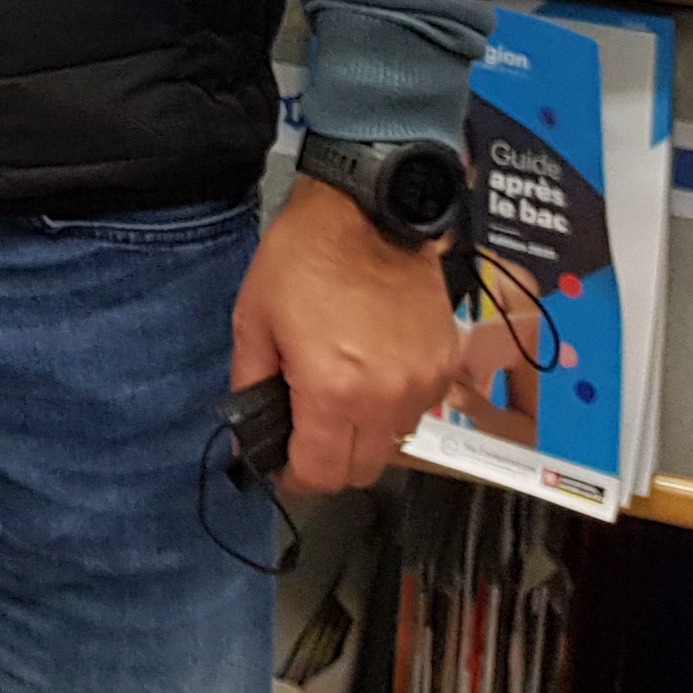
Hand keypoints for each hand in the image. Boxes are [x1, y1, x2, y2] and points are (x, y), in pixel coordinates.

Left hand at [231, 179, 463, 491]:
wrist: (368, 214)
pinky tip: (371, 372)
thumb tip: (247, 433)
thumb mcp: (254, 318)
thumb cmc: (304, 259)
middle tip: (307, 435)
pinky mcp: (445, 365)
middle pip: (362, 469)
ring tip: (339, 395)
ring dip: (364, 435)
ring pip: (393, 442)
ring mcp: (422, 384)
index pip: (322, 473)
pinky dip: (393, 406)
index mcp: (332, 390)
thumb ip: (250, 383)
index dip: (297, 478)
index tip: (284, 466)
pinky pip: (419, 409)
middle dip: (330, 462)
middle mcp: (384, 397)